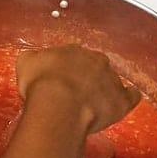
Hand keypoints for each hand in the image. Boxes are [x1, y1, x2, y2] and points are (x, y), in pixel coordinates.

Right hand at [16, 44, 140, 133]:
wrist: (58, 107)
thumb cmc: (41, 86)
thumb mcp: (25, 64)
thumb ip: (33, 58)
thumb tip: (33, 58)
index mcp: (73, 50)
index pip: (72, 55)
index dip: (65, 67)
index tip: (58, 77)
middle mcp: (96, 60)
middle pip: (93, 66)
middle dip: (85, 76)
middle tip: (72, 90)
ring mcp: (111, 79)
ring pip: (111, 80)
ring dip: (103, 88)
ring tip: (90, 103)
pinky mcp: (122, 100)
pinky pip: (131, 96)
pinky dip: (127, 98)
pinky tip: (121, 102)